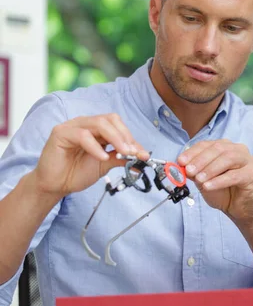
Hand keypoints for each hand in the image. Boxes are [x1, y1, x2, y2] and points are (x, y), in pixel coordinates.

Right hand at [32, 114, 148, 197]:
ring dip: (115, 138)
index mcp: (96, 128)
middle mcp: (85, 123)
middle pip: (110, 120)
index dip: (131, 138)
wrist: (56, 186)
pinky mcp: (60, 133)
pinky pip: (83, 135)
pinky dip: (96, 147)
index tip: (143, 154)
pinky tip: (102, 158)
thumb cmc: (77, 172)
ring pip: (99, 123)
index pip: (118, 125)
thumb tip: (142, 157)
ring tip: (123, 154)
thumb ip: (121, 157)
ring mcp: (72, 126)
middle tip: (133, 152)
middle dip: (125, 136)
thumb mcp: (105, 164)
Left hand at [178, 139, 252, 222]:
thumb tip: (182, 167)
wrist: (240, 209)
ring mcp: (248, 161)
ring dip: (210, 169)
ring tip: (198, 180)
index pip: (207, 144)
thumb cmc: (224, 192)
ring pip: (228, 159)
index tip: (180, 161)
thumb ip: (195, 172)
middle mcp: (238, 150)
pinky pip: (234, 175)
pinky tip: (208, 186)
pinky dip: (219, 181)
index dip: (192, 152)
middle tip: (189, 171)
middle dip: (200, 160)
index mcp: (226, 147)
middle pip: (218, 149)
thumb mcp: (204, 181)